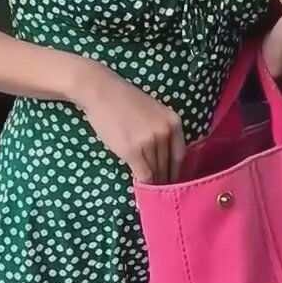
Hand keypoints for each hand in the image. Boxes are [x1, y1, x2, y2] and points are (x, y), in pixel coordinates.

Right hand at [70, 60, 183, 183]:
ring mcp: (149, 143)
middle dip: (163, 179)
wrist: (101, 91)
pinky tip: (140, 187)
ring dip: (152, 182)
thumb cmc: (124, 100)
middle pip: (168, 166)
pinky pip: (143, 174)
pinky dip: (142, 183)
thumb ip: (162, 131)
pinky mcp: (132, 151)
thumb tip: (163, 158)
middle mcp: (165, 133)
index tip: (171, 180)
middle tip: (159, 190)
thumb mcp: (154, 112)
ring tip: (149, 191)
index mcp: (174, 122)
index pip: (180, 155)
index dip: (176, 171)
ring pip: (156, 172)